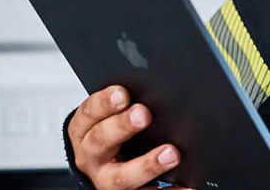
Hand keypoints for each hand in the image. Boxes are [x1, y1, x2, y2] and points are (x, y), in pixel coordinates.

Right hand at [67, 85, 190, 189]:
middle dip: (123, 126)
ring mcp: (106, 180)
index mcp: (83, 131)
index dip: (104, 103)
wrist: (101, 170)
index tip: (122, 93)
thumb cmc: (107, 136)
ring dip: (148, 164)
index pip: (89, 114)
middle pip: (102, 140)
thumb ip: (120, 105)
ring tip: (171, 153)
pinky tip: (186, 186)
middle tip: (144, 114)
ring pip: (122, 176)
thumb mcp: (103, 119)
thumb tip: (149, 90)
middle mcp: (91, 157)